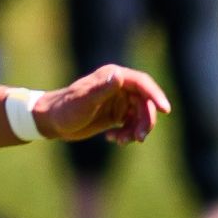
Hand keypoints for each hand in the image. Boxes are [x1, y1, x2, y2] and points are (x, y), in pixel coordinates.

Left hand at [32, 62, 170, 145]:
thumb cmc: (65, 109)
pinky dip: (127, 134)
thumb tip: (119, 76)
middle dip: (146, 120)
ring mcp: (118, 100)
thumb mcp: (84, 100)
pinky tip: (113, 140)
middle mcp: (118, 86)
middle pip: (145, 102)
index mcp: (113, 77)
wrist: (52, 121)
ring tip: (123, 141)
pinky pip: (131, 124)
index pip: (142, 84)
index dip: (156, 96)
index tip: (165, 110)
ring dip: (136, 130)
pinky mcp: (115, 114)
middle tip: (139, 138)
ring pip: (140, 115)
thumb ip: (102, 89)